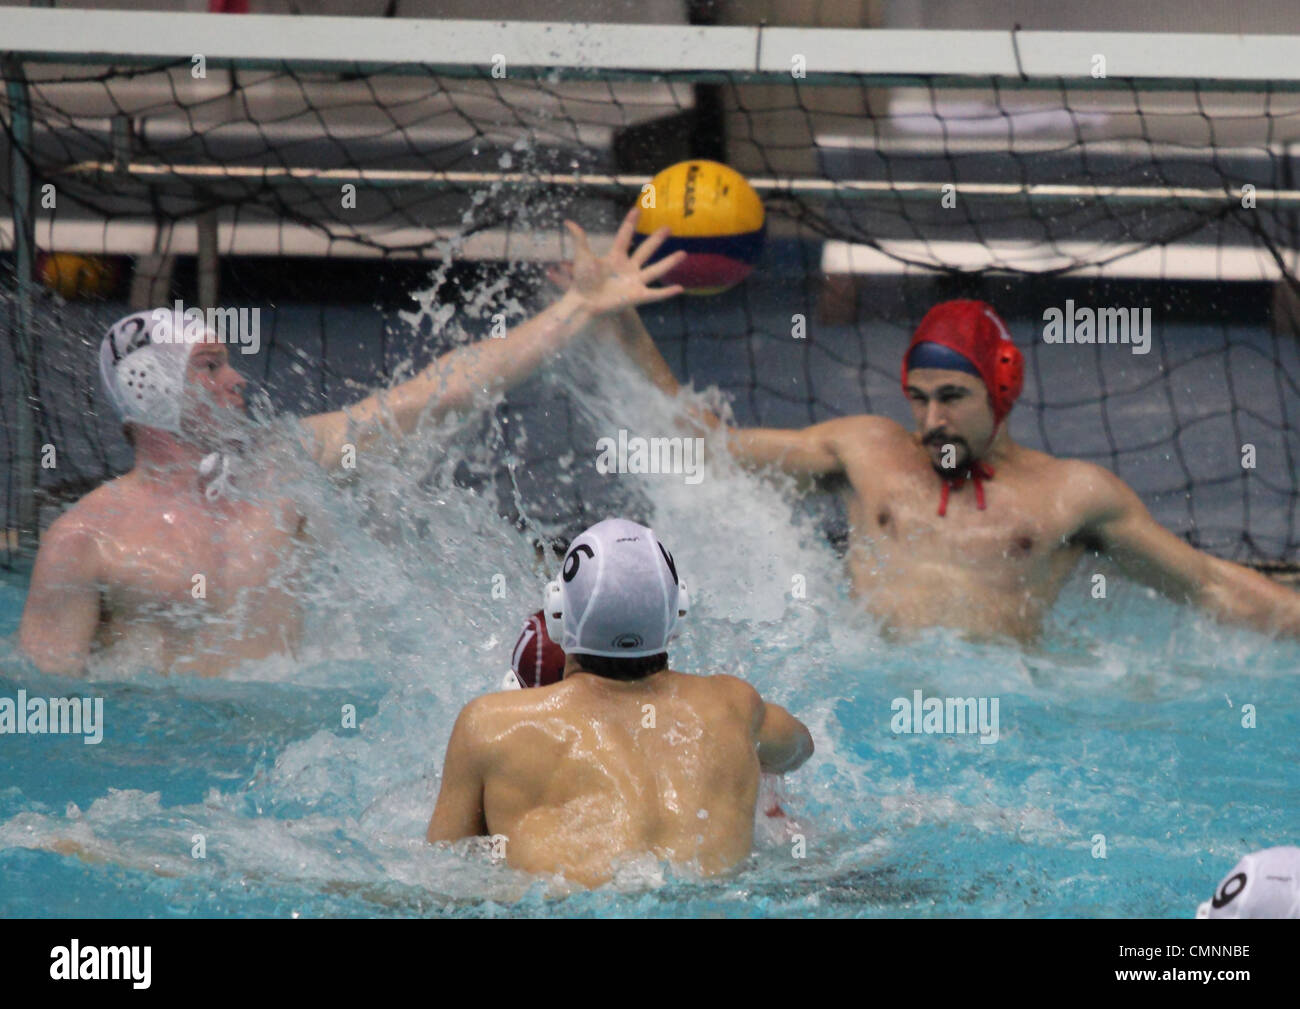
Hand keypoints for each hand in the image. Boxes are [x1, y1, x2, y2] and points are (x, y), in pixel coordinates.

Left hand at [558, 208, 684, 315]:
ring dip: (670, 262)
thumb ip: (579, 239)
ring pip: (656, 270)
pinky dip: (667, 293)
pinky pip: (655, 294)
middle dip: (656, 239)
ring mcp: (634, 282)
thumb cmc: (582, 283)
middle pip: (645, 250)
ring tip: (683, 254)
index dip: (630, 223)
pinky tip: (680, 289)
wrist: (583, 303)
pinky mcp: (637, 296)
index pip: (624, 236)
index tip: (637, 209)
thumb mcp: (582, 257)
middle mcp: (628, 268)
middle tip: (668, 228)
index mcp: (615, 257)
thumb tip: (568, 221)